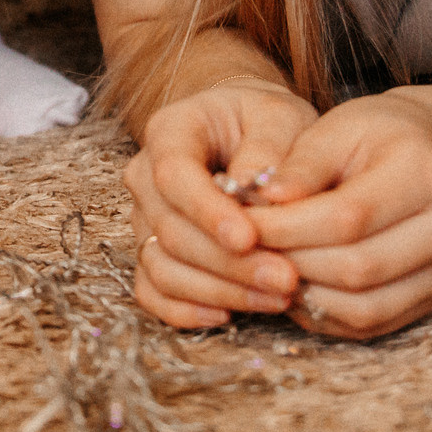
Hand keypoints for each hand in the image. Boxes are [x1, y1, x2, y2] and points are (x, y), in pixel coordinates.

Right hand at [126, 80, 315, 327]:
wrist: (248, 134)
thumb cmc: (266, 123)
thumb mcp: (281, 117)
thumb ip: (270, 148)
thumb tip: (260, 194)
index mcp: (170, 132)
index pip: (173, 175)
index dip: (207, 212)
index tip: (250, 237)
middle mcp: (145, 177)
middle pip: (170, 230)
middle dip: (228, 263)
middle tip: (286, 279)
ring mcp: (144, 219)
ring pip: (162, 267)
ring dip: (218, 291)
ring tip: (277, 298)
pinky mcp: (152, 254)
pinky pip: (153, 292)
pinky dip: (185, 311)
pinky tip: (229, 315)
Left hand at [249, 90, 431, 339]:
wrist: (431, 151)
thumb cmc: (376, 134)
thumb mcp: (337, 127)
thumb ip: (301, 164)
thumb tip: (260, 199)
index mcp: (426, 173)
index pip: (347, 217)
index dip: (287, 227)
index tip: (243, 222)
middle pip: (357, 267)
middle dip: (291, 263)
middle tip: (246, 251)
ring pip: (364, 307)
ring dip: (304, 295)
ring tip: (267, 268)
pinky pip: (371, 323)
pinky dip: (324, 313)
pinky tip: (295, 286)